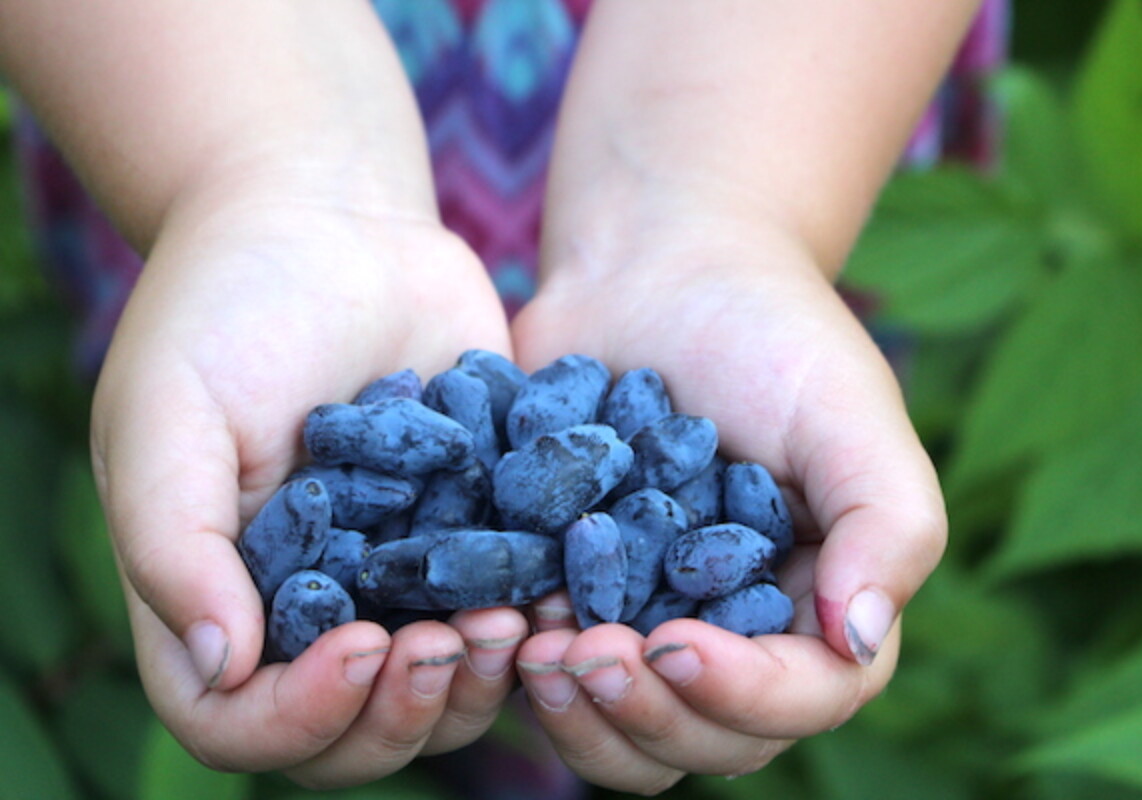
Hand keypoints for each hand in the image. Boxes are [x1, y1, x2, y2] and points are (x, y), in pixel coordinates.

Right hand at [90, 187, 526, 788]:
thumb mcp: (168, 412)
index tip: (361, 646)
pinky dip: (544, 614)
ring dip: (486, 677)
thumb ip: (175, 541)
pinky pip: (513, 603)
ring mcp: (400, 578)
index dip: (299, 717)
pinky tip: (574, 585)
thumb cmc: (225, 308)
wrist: (333, 224)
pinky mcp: (478, 533)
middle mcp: (312, 608)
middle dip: (410, 709)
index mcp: (220, 597)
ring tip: (526, 621)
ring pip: (446, 684)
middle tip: (458, 642)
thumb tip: (221, 667)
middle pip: (357, 727)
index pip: (240, 720)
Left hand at [508, 216, 945, 792]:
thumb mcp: (848, 409)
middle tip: (582, 654)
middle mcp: (738, 633)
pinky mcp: (574, 597)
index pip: (805, 697)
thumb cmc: (769, 332)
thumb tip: (860, 639)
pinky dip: (518, 670)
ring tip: (531, 650)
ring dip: (579, 716)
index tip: (673, 642)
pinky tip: (487, 621)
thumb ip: (887, 523)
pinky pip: (552, 672)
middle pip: (706, 739)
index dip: (741, 696)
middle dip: (646, 715)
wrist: (656, 271)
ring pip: (624, 732)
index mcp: (820, 603)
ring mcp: (650, 622)